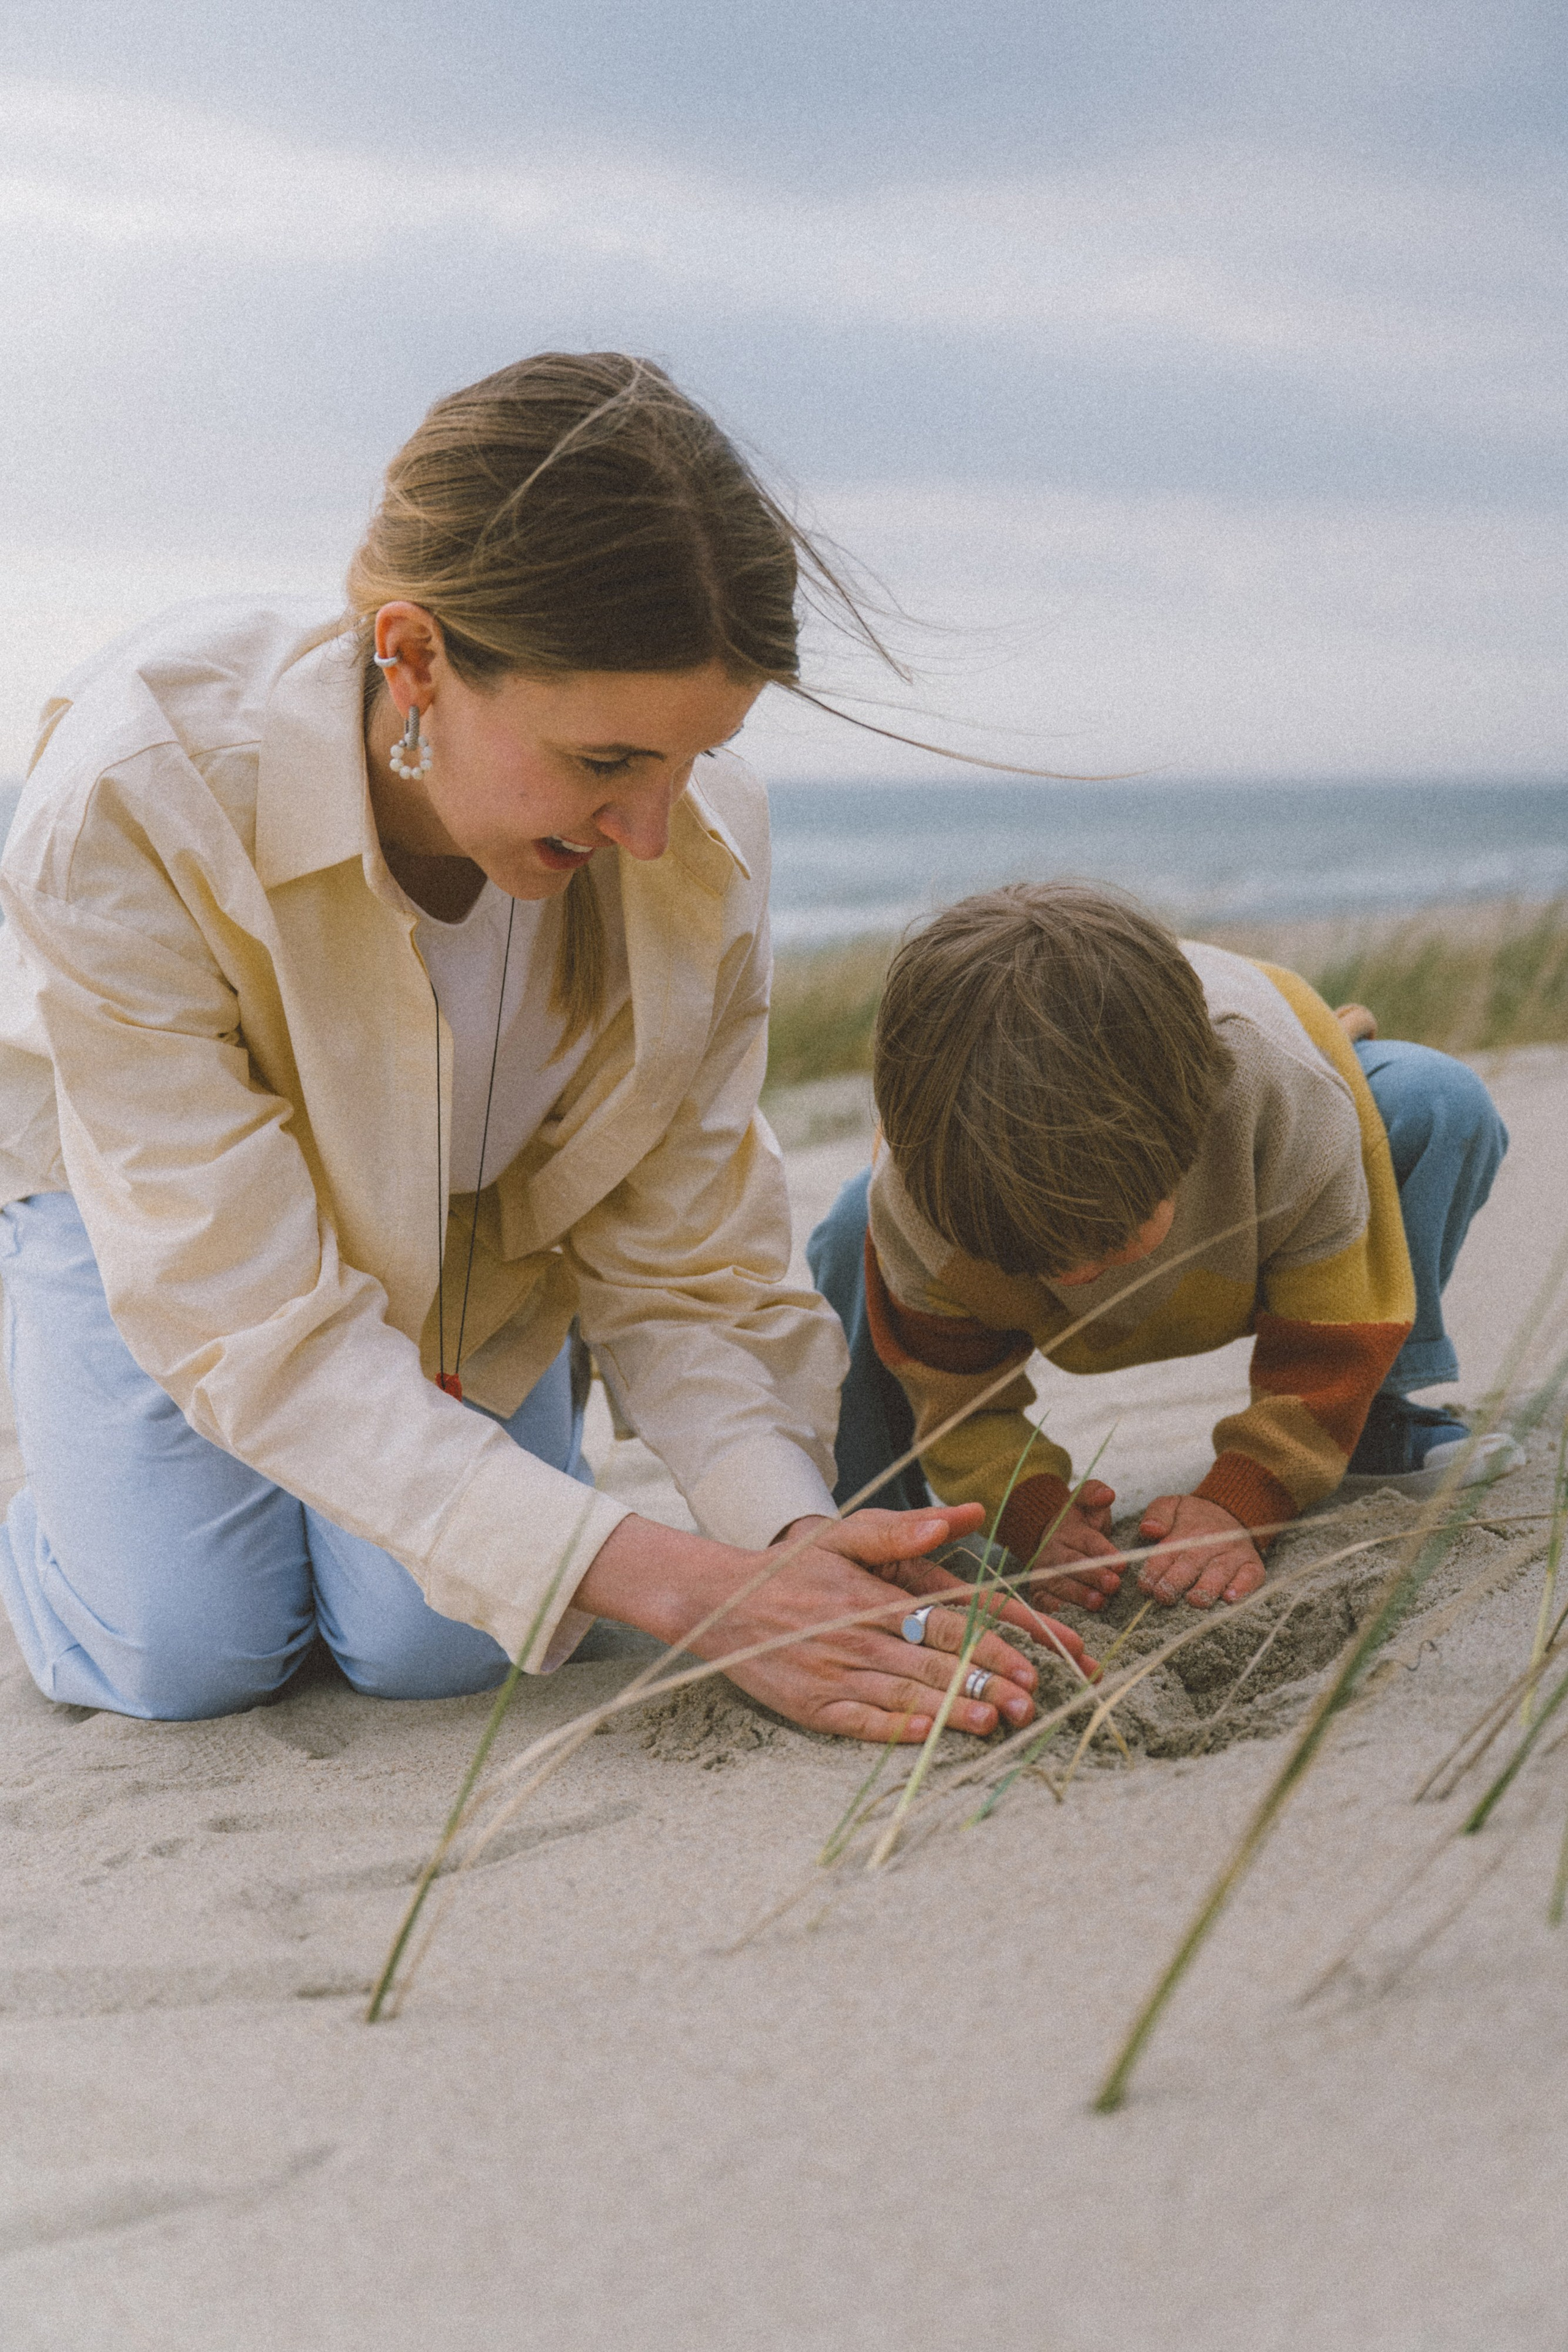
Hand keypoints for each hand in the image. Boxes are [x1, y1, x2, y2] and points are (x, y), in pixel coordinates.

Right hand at [579, 1504, 1092, 1743]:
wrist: (717, 1603)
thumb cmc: (791, 1570)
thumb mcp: (843, 1535)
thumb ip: (903, 1528)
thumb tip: (967, 1513)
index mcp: (875, 1595)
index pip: (949, 1620)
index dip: (994, 1642)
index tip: (1035, 1659)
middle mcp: (860, 1635)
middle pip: (935, 1662)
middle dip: (987, 1682)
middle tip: (1031, 1702)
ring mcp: (835, 1673)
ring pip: (905, 1695)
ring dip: (952, 1711)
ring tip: (995, 1722)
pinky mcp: (812, 1705)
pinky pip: (860, 1722)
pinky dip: (896, 1730)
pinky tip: (928, 1738)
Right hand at [1024, 1480, 1124, 1610]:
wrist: (1052, 1542)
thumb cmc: (1080, 1525)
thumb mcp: (1086, 1503)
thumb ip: (1095, 1493)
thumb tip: (1107, 1494)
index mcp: (1066, 1529)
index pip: (1086, 1540)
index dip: (1103, 1551)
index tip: (1122, 1563)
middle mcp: (1051, 1551)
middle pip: (1072, 1564)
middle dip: (1092, 1575)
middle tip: (1113, 1584)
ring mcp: (1043, 1572)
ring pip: (1059, 1584)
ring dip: (1078, 1594)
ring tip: (1098, 1602)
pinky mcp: (1038, 1592)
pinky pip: (1043, 1602)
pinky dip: (1053, 1610)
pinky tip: (1068, 1616)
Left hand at [1135, 1493, 1265, 1608]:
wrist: (1232, 1511)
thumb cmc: (1196, 1517)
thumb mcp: (1173, 1505)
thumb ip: (1157, 1514)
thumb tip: (1149, 1530)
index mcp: (1188, 1531)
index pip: (1167, 1553)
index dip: (1154, 1571)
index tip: (1145, 1586)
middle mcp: (1212, 1542)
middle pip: (1191, 1564)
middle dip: (1175, 1583)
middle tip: (1164, 1596)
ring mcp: (1234, 1554)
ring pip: (1219, 1573)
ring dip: (1206, 1589)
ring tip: (1195, 1600)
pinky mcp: (1253, 1565)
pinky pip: (1250, 1577)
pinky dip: (1242, 1588)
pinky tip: (1229, 1598)